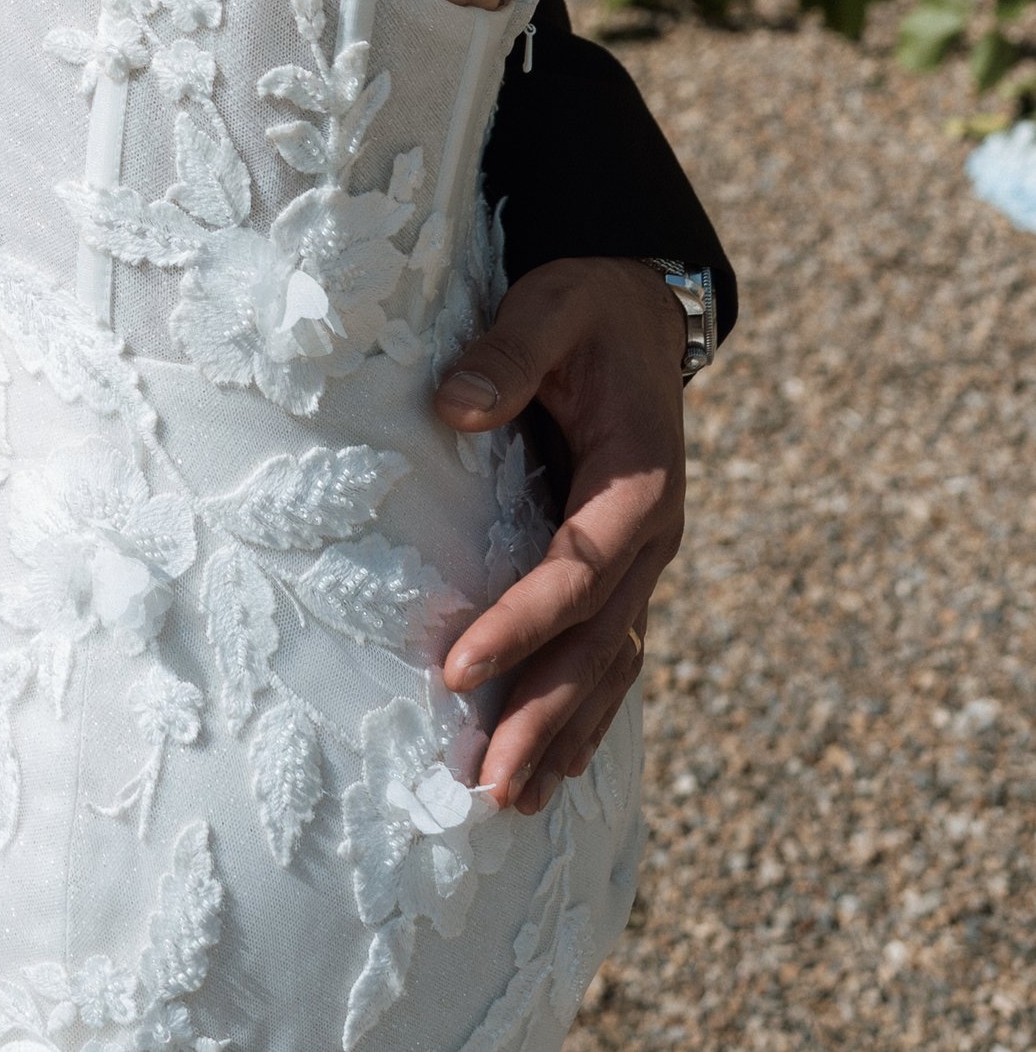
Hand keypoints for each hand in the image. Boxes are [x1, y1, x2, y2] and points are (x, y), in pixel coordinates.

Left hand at [432, 256, 686, 814]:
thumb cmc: (588, 306)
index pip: (576, 572)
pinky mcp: (623, 568)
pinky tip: (553, 762)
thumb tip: (454, 407)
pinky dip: (584, 710)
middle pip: (598, 644)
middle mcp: (651, 537)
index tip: (458, 665)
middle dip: (544, 715)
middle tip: (491, 783)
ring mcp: (643, 561)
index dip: (521, 622)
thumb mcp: (552, 306)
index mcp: (639, 483)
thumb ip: (509, 353)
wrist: (642, 305)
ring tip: (514, 800)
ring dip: (563, 731)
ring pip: (608, 663)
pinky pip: (610, 652)